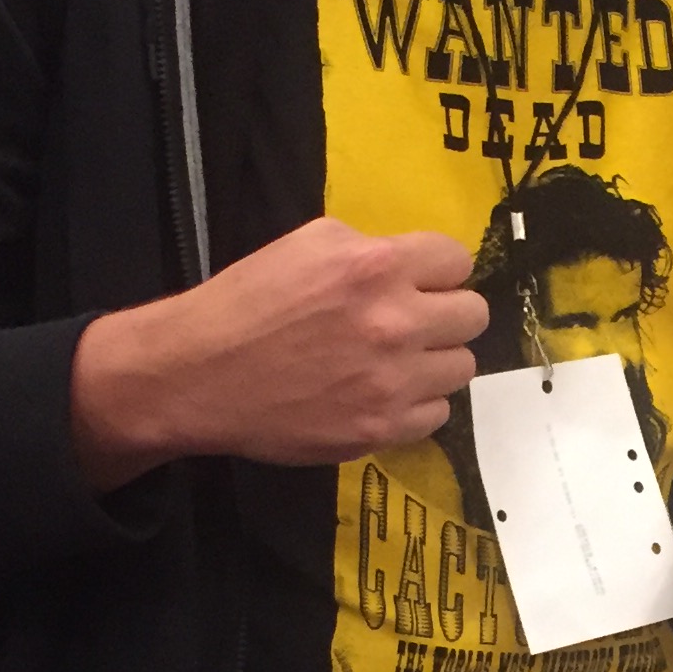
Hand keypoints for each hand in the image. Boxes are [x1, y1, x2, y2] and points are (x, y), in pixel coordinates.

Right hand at [70, 219, 489, 486]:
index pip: (457, 260)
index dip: (438, 270)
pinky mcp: (381, 429)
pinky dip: (416, 403)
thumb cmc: (247, 302)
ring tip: (397, 361)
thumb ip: (368, 248)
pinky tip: (383, 393)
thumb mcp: (306, 243)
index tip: (421, 281)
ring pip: (462, 367)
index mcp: (376, 267)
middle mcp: (395, 324)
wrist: (199, 375)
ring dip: (435, 360)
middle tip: (414, 321)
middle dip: (445, 313)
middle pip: (473, 314)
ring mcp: (392, 383)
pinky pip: (437, 414)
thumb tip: (411, 266)